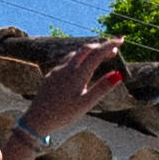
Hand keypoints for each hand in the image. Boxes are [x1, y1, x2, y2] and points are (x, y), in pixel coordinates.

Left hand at [6, 37, 131, 133]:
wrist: (36, 120)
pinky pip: (66, 60)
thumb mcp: (86, 104)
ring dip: (89, 51)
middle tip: (115, 50)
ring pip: (75, 54)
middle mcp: (67, 68)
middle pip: (86, 49)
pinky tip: (80, 66)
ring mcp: (57, 71)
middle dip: (101, 46)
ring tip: (100, 56)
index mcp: (77, 75)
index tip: (122, 39)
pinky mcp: (51, 75)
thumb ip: (102, 88)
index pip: (97, 53)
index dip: (110, 45)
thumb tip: (118, 74)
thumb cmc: (63, 115)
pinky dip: (78, 58)